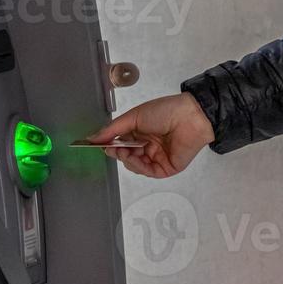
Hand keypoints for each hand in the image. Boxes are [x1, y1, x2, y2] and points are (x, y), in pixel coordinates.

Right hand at [84, 92, 216, 178]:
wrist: (190, 117)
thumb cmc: (164, 111)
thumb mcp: (134, 116)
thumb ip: (113, 129)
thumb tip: (92, 138)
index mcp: (140, 133)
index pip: (121, 144)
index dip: (110, 146)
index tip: (100, 146)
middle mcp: (147, 146)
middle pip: (126, 157)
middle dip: (119, 153)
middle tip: (115, 149)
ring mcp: (156, 158)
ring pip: (135, 166)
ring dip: (128, 160)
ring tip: (127, 151)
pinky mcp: (165, 168)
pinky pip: (147, 172)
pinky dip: (139, 166)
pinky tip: (136, 158)